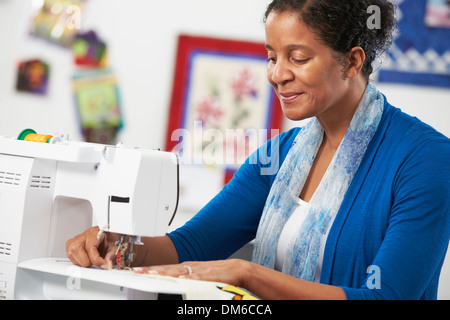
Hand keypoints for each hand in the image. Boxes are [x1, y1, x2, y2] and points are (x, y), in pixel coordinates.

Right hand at [66, 226, 117, 268]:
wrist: (101, 234)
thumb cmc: (106, 239)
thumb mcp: (113, 246)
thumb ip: (111, 255)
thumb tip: (108, 265)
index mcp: (93, 233)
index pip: (90, 249)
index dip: (97, 260)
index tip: (103, 264)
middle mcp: (81, 237)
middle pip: (80, 254)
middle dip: (90, 262)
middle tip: (96, 261)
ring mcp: (73, 241)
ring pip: (74, 259)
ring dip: (84, 263)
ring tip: (91, 258)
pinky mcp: (68, 247)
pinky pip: (72, 260)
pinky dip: (80, 262)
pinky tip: (86, 258)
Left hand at [133, 259, 250, 286]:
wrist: (236, 269)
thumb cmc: (217, 273)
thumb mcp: (197, 275)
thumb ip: (184, 277)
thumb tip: (171, 281)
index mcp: (186, 267)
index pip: (165, 268)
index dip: (151, 269)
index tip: (138, 271)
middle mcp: (190, 267)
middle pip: (168, 268)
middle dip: (152, 270)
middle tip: (139, 271)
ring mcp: (199, 271)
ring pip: (179, 271)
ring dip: (165, 272)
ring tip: (153, 273)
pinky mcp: (209, 275)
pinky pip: (197, 277)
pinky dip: (188, 278)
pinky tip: (180, 279)